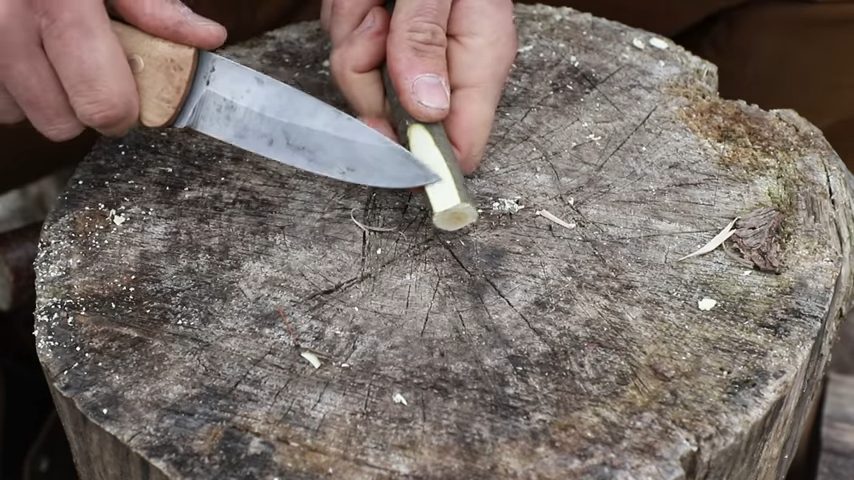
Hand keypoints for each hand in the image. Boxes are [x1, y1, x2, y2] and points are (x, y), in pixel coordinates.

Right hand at [0, 0, 226, 140]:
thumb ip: (153, 6)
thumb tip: (207, 37)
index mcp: (60, 4)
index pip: (103, 104)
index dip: (124, 112)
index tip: (129, 100)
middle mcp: (6, 26)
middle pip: (61, 124)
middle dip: (81, 107)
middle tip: (86, 69)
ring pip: (20, 115)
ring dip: (39, 95)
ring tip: (47, 51)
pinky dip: (9, 86)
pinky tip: (20, 53)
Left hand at [322, 0, 516, 173]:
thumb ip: (427, 40)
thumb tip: (427, 111)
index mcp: (481, 61)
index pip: (463, 146)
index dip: (423, 160)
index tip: (385, 152)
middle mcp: (448, 66)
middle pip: (396, 119)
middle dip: (368, 76)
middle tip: (375, 26)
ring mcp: (413, 54)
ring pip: (362, 81)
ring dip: (354, 38)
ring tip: (373, 1)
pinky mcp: (386, 39)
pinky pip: (348, 48)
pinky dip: (346, 17)